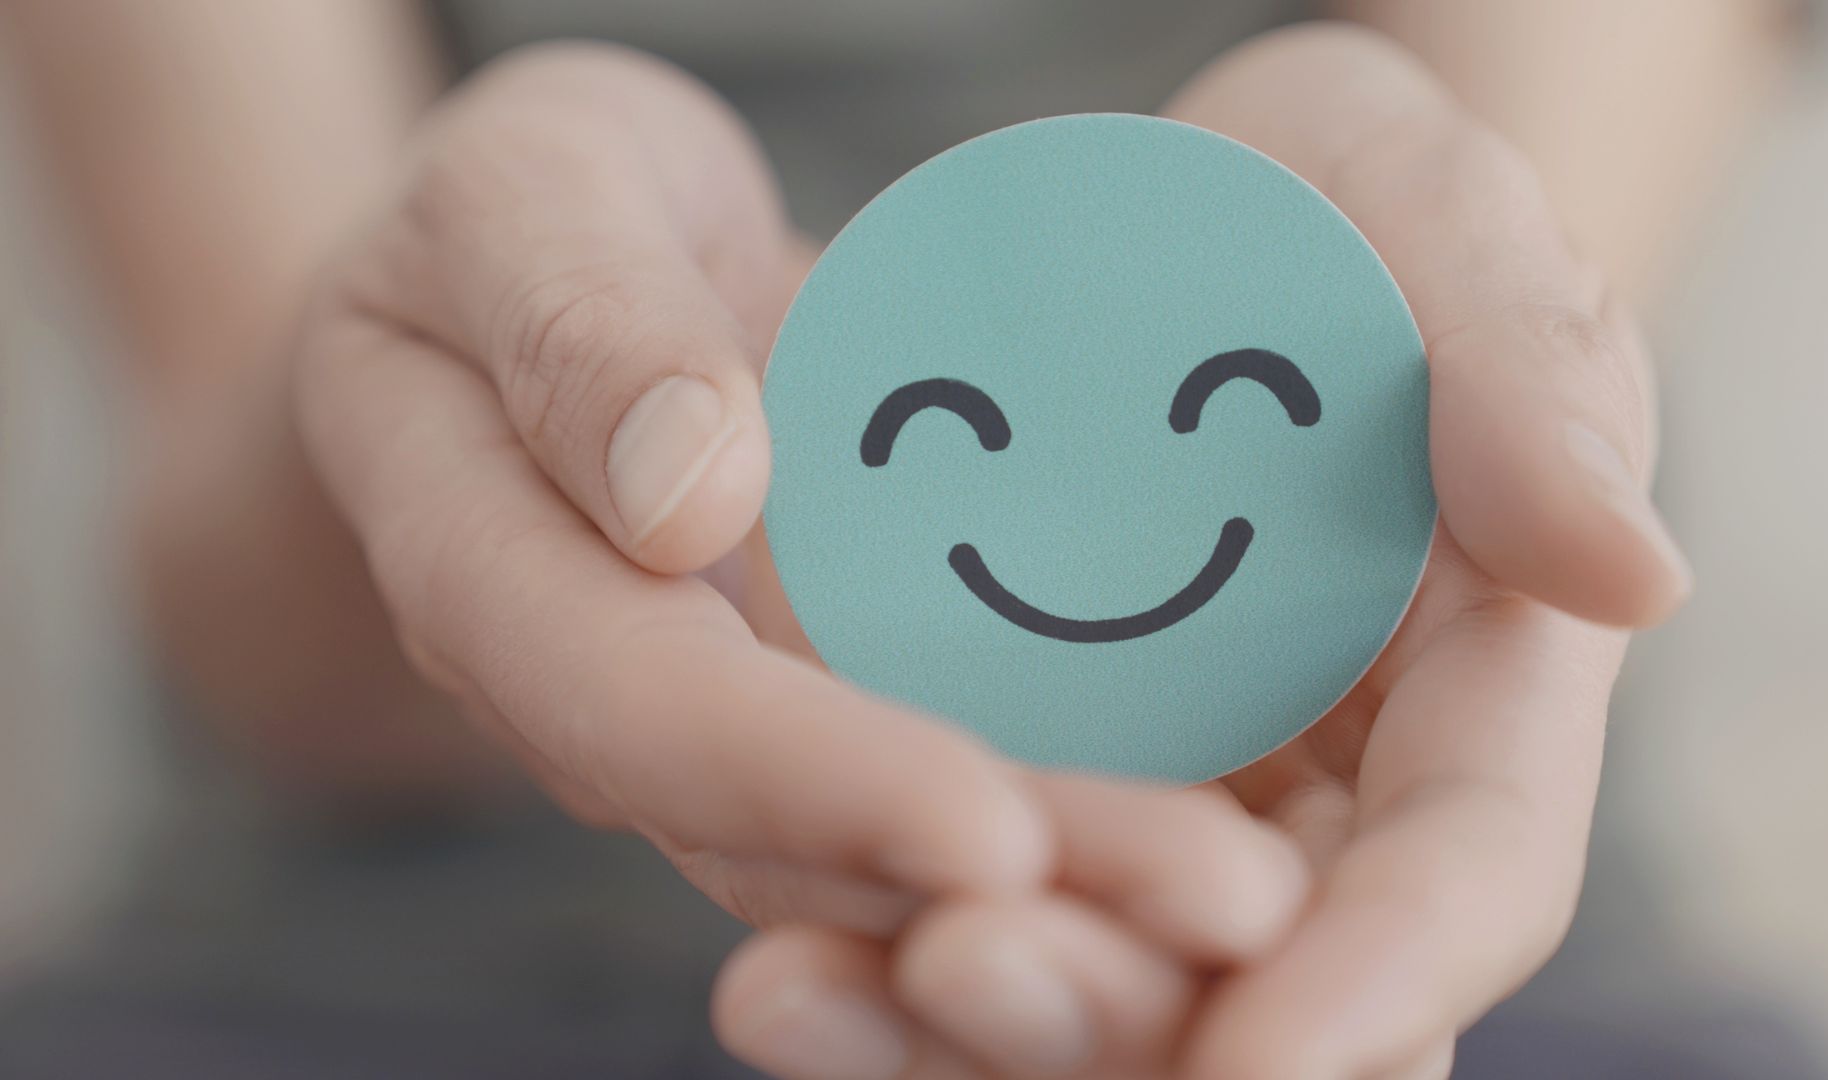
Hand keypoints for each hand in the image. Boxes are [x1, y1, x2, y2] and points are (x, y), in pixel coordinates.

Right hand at [295, 44, 1297, 965]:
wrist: (561, 275)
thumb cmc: (528, 213)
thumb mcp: (523, 196)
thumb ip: (578, 328)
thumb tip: (687, 495)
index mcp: (495, 578)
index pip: (642, 709)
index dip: (805, 780)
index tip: (983, 827)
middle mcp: (614, 698)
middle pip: (793, 838)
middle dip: (1009, 882)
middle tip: (1226, 905)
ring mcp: (733, 713)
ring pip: (882, 855)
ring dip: (1074, 893)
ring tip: (1258, 899)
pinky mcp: (830, 695)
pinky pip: (949, 778)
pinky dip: (1078, 820)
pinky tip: (1233, 829)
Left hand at [712, 24, 1689, 1079]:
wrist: (1172, 214)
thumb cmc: (1333, 198)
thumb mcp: (1435, 222)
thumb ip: (1529, 376)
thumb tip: (1637, 580)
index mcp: (1478, 682)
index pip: (1465, 871)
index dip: (1380, 981)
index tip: (1263, 1063)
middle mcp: (1332, 790)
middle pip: (1260, 983)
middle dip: (1125, 1018)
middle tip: (964, 966)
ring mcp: (1177, 803)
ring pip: (1105, 986)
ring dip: (963, 1029)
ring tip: (801, 994)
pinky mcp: (1032, 784)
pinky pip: (961, 905)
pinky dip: (873, 949)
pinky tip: (775, 972)